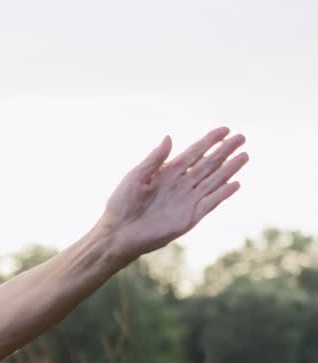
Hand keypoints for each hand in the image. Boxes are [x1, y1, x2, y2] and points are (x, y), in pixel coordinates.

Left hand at [99, 127, 247, 260]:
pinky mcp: (190, 217)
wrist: (118, 233)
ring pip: (213, 181)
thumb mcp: (136, 177)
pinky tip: (235, 183)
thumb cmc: (121, 203)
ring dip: (229, 169)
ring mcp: (187, 200)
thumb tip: (169, 137)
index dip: (209, 141)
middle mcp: (181, 184)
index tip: (225, 129)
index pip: (193, 153)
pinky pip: (210, 203)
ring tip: (244, 156)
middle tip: (242, 137)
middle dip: (224, 151)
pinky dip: (223, 194)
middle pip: (208, 164)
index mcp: (168, 172)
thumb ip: (154, 159)